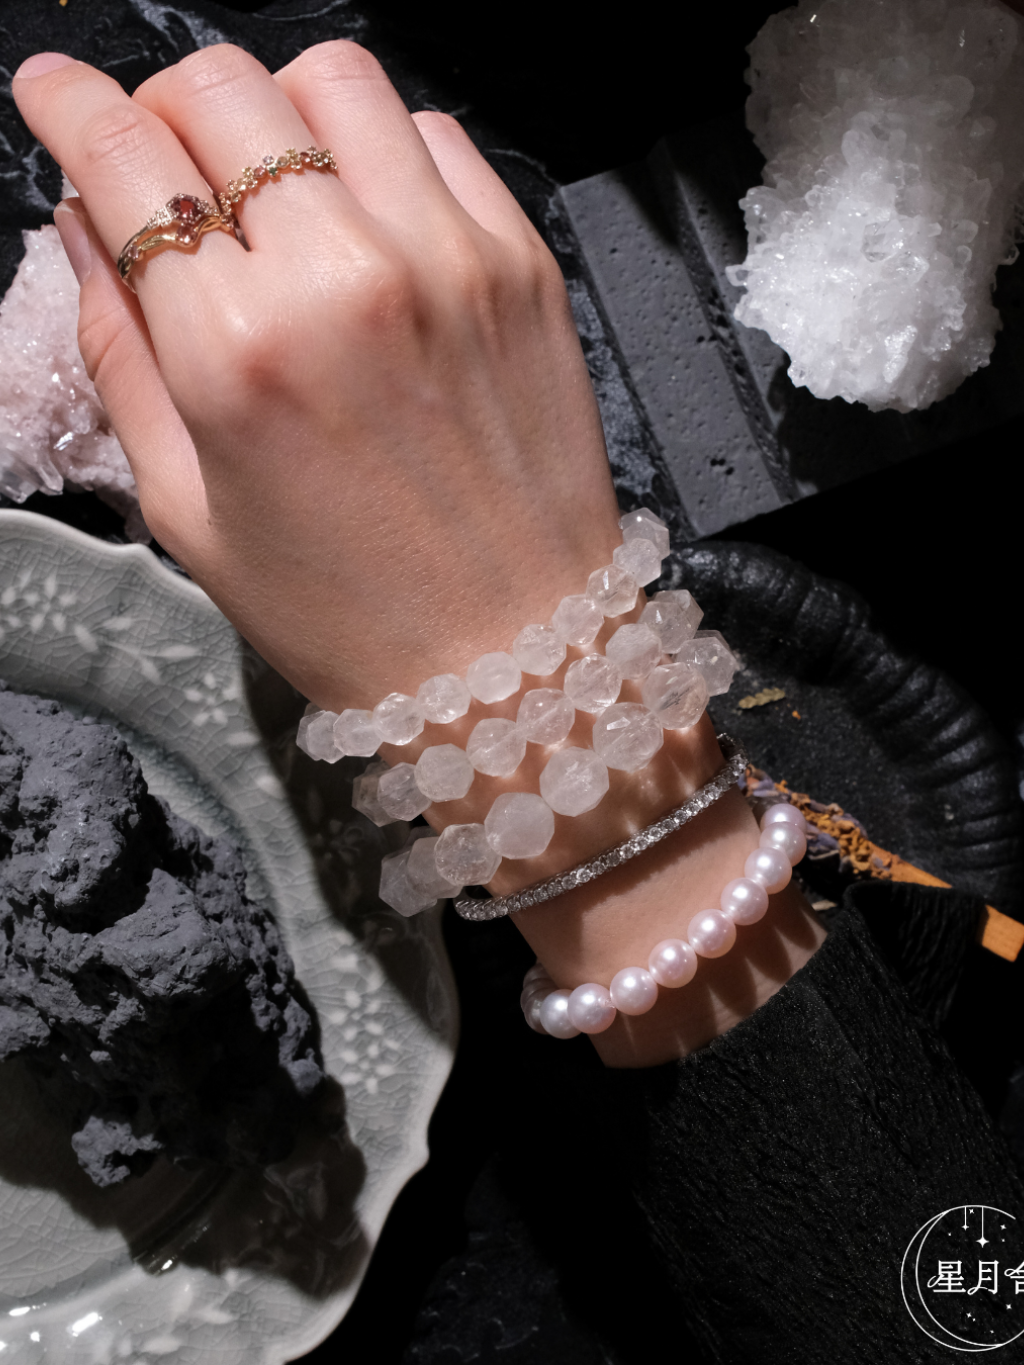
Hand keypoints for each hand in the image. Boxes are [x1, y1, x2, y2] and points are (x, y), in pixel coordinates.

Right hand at [14, 42, 823, 1064]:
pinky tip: (364, 211)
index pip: (125, 159)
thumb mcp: (190, 512)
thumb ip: (123, 356)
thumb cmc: (346, 614)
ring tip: (265, 177)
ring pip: (335, 80)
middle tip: (158, 154)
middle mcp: (346, 276)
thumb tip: (86, 232)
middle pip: (222, 90)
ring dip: (275, 107)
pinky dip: (380, 146)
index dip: (67, 102)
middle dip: (164, 101)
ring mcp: (449, 258)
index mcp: (239, 352)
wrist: (517, 658)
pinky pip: (436, 135)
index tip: (50, 87)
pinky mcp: (523, 265)